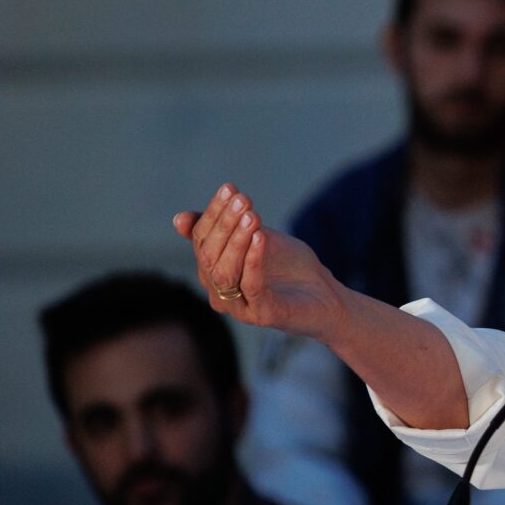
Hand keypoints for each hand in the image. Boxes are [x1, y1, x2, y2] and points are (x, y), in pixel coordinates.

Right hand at [173, 184, 345, 340]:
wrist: (326, 295)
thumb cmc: (289, 266)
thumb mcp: (257, 238)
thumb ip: (228, 227)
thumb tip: (178, 218)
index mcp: (212, 270)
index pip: (201, 238)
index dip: (214, 212)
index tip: (230, 188)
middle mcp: (218, 291)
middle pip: (208, 255)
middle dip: (224, 224)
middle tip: (243, 200)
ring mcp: (238, 306)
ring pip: (224, 272)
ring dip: (236, 241)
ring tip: (252, 216)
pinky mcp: (262, 315)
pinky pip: (251, 287)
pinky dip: (253, 261)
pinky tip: (260, 238)